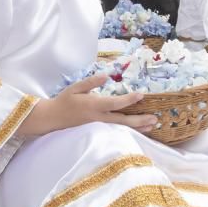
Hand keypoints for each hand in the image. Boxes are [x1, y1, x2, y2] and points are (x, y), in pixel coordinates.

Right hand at [19, 75, 156, 136]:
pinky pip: (116, 131)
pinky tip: (138, 130)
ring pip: (121, 128)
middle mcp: (98, 118)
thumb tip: (106, 75)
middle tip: (155, 118)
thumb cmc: (64, 101)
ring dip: (137, 127)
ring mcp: (98, 127)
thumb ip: (91, 82)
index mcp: (93, 105)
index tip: (141, 94)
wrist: (53, 118)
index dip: (129, 99)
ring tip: (151, 125)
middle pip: (123, 120)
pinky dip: (128, 131)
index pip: (115, 103)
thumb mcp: (75, 87)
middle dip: (140, 119)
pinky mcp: (98, 131)